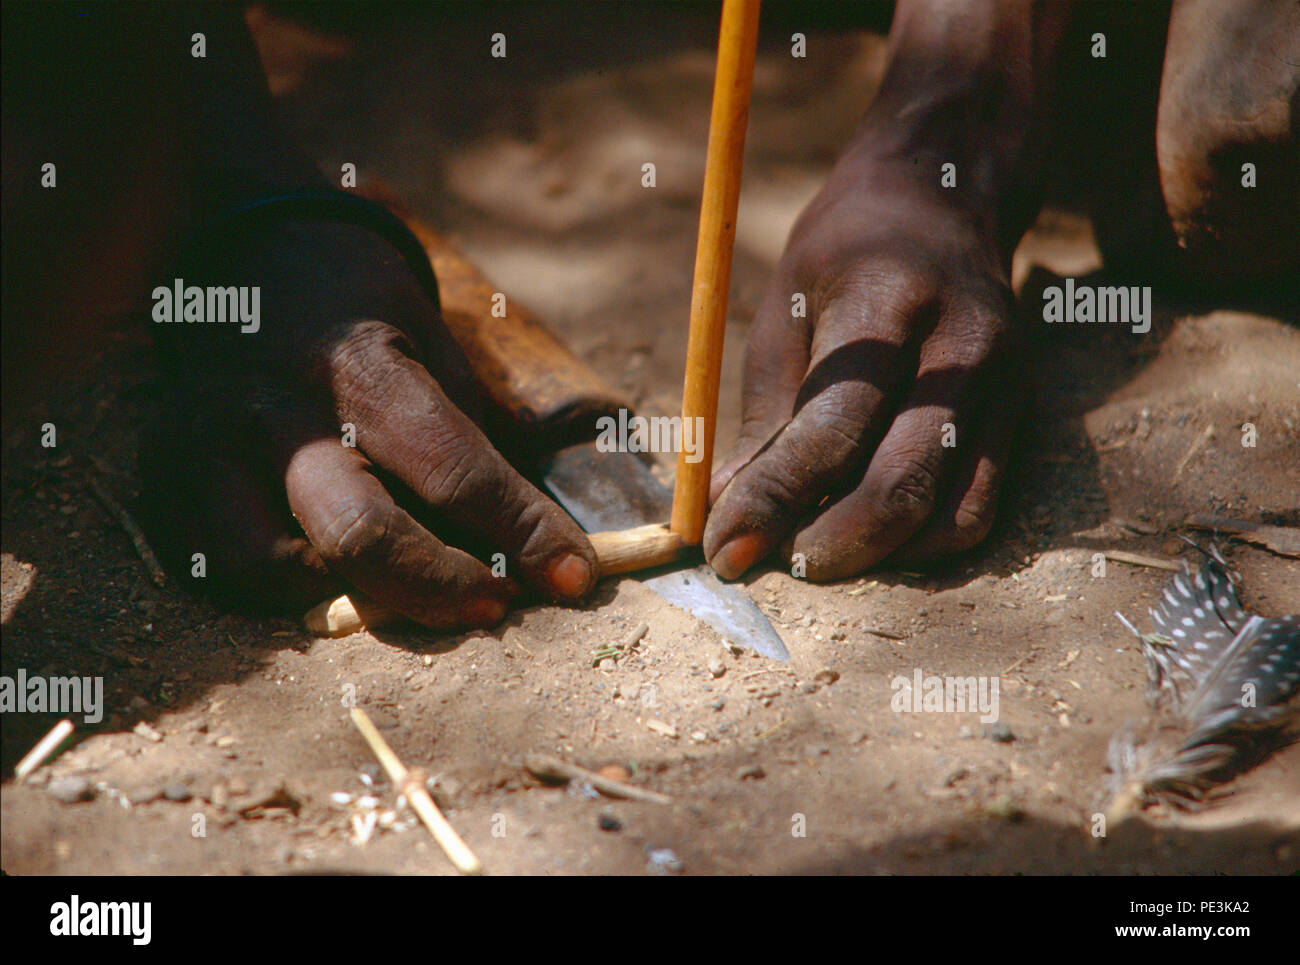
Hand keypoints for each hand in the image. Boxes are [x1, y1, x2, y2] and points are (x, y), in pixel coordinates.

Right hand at [142, 218, 595, 627]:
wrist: (257, 257)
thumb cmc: (369, 315)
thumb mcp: (436, 352)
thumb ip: (469, 446)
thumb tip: (529, 546)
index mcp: (361, 367)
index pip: (454, 470)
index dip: (523, 532)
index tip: (574, 576)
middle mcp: (276, 410)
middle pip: (360, 535)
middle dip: (439, 588)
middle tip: (494, 603)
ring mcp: (207, 445)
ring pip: (277, 572)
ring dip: (353, 596)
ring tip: (401, 583)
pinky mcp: (166, 474)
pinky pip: (225, 570)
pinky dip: (286, 587)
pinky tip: (327, 569)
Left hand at [704, 152, 1022, 580]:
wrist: (946, 197)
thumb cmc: (843, 256)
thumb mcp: (783, 309)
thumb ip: (765, 416)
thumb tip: (729, 516)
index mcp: (889, 299)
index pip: (833, 424)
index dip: (774, 499)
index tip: (723, 548)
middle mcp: (962, 344)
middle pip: (901, 483)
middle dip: (827, 547)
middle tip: (768, 565)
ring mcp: (1006, 382)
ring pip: (948, 514)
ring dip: (874, 556)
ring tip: (811, 552)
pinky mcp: (1022, 414)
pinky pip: (977, 509)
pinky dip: (919, 543)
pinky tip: (869, 539)